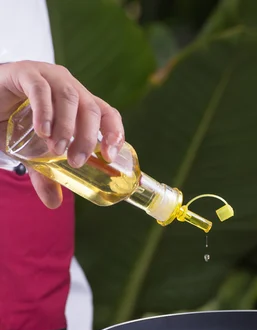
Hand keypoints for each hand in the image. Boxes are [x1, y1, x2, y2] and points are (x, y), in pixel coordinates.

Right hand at [0, 60, 124, 207]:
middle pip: (91, 109)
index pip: (107, 114)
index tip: (109, 157)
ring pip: (69, 97)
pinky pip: (40, 89)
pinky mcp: (26, 72)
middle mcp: (69, 87)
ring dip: (66, 127)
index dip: (114, 133)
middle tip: (76, 161)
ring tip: (56, 150)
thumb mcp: (33, 154)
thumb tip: (54, 203)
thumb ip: (45, 175)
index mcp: (79, 104)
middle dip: (87, 138)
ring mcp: (49, 76)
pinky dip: (45, 111)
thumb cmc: (15, 123)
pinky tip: (42, 131)